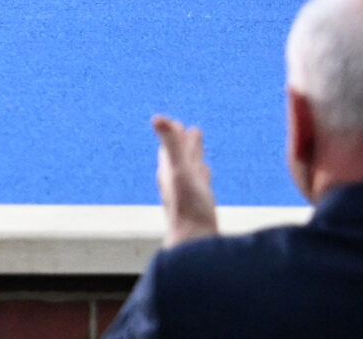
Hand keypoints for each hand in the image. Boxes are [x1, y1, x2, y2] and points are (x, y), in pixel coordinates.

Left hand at [152, 116, 218, 245]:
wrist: (196, 245)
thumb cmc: (188, 209)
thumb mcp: (181, 171)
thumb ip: (172, 145)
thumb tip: (157, 118)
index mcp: (169, 172)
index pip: (170, 148)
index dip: (174, 135)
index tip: (175, 123)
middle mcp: (176, 182)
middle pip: (180, 157)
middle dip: (184, 143)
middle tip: (190, 130)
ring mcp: (189, 195)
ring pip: (190, 169)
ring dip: (194, 157)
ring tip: (197, 149)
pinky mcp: (201, 206)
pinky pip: (201, 184)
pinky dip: (202, 174)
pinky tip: (205, 174)